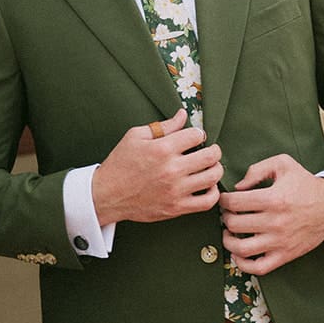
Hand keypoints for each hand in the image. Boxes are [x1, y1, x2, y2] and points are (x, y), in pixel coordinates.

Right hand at [92, 108, 223, 226]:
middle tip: (210, 150)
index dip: (198, 133)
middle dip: (214, 149)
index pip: (196, 135)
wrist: (107, 194)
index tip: (195, 137)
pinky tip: (207, 186)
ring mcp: (176, 190)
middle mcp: (172, 169)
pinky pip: (207, 202)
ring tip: (210, 167)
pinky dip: (213, 193)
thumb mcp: (135, 136)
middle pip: (211, 156)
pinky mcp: (177, 207)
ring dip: (216, 169)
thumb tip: (183, 115)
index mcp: (162, 149)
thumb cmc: (120, 164)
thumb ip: (163, 126)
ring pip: (213, 177)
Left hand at [220, 155, 323, 274]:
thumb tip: (238, 187)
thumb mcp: (283, 164)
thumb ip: (257, 170)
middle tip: (228, 213)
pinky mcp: (285, 255)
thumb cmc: (305, 184)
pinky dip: (243, 263)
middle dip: (225, 217)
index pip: (234, 202)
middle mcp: (275, 222)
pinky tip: (238, 253)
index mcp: (273, 198)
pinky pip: (258, 268)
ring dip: (228, 240)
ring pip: (242, 249)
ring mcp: (280, 241)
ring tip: (229, 232)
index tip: (225, 199)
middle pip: (234, 224)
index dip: (223, 199)